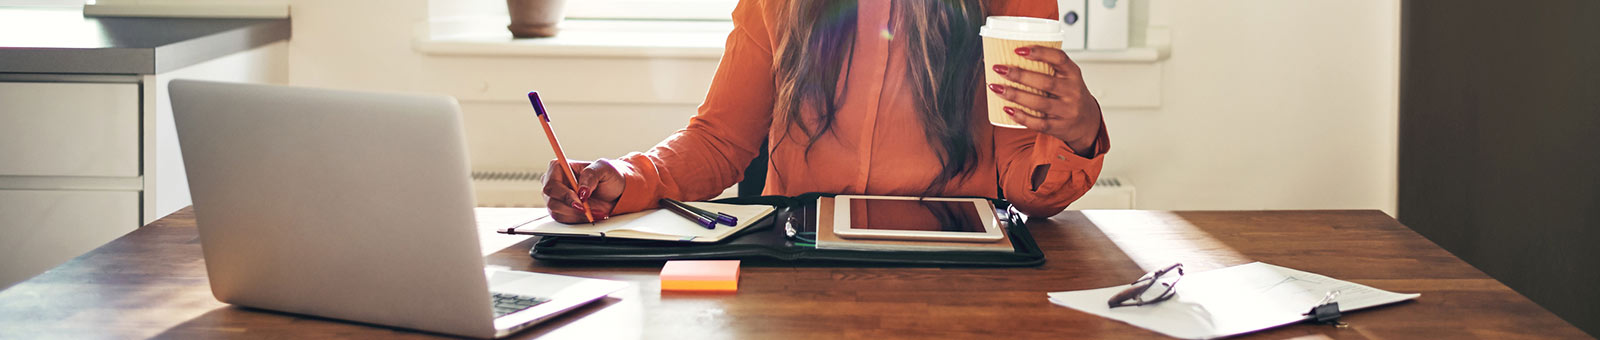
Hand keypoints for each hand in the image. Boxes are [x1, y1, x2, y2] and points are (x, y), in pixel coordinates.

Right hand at [541, 158, 624, 223]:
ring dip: (577, 214)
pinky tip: (590, 214)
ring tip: (593, 210)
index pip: (552, 184)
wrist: (615, 191)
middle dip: (571, 207)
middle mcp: (554, 183)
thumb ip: (591, 176)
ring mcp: (556, 198)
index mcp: (559, 167)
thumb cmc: (608, 175)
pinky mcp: (561, 211)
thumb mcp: (603, 168)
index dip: (564, 195)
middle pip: (551, 200)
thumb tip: (581, 190)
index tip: (579, 201)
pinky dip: (578, 219)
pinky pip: (564, 219)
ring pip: (557, 212)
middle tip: (587, 209)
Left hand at [988, 45, 1103, 153]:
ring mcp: (1067, 111)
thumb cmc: (1070, 95)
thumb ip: (1048, 68)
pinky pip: (1038, 123)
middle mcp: (1072, 91)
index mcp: (1073, 74)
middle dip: (1019, 75)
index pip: (1059, 59)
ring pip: (1039, 103)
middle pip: (1045, 82)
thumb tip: (1011, 57)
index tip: (1018, 49)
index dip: (1040, 52)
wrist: (1087, 123)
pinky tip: (1007, 109)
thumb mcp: (1067, 78)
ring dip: (1015, 95)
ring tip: (996, 88)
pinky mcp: (1059, 127)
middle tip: (999, 69)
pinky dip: (1021, 116)